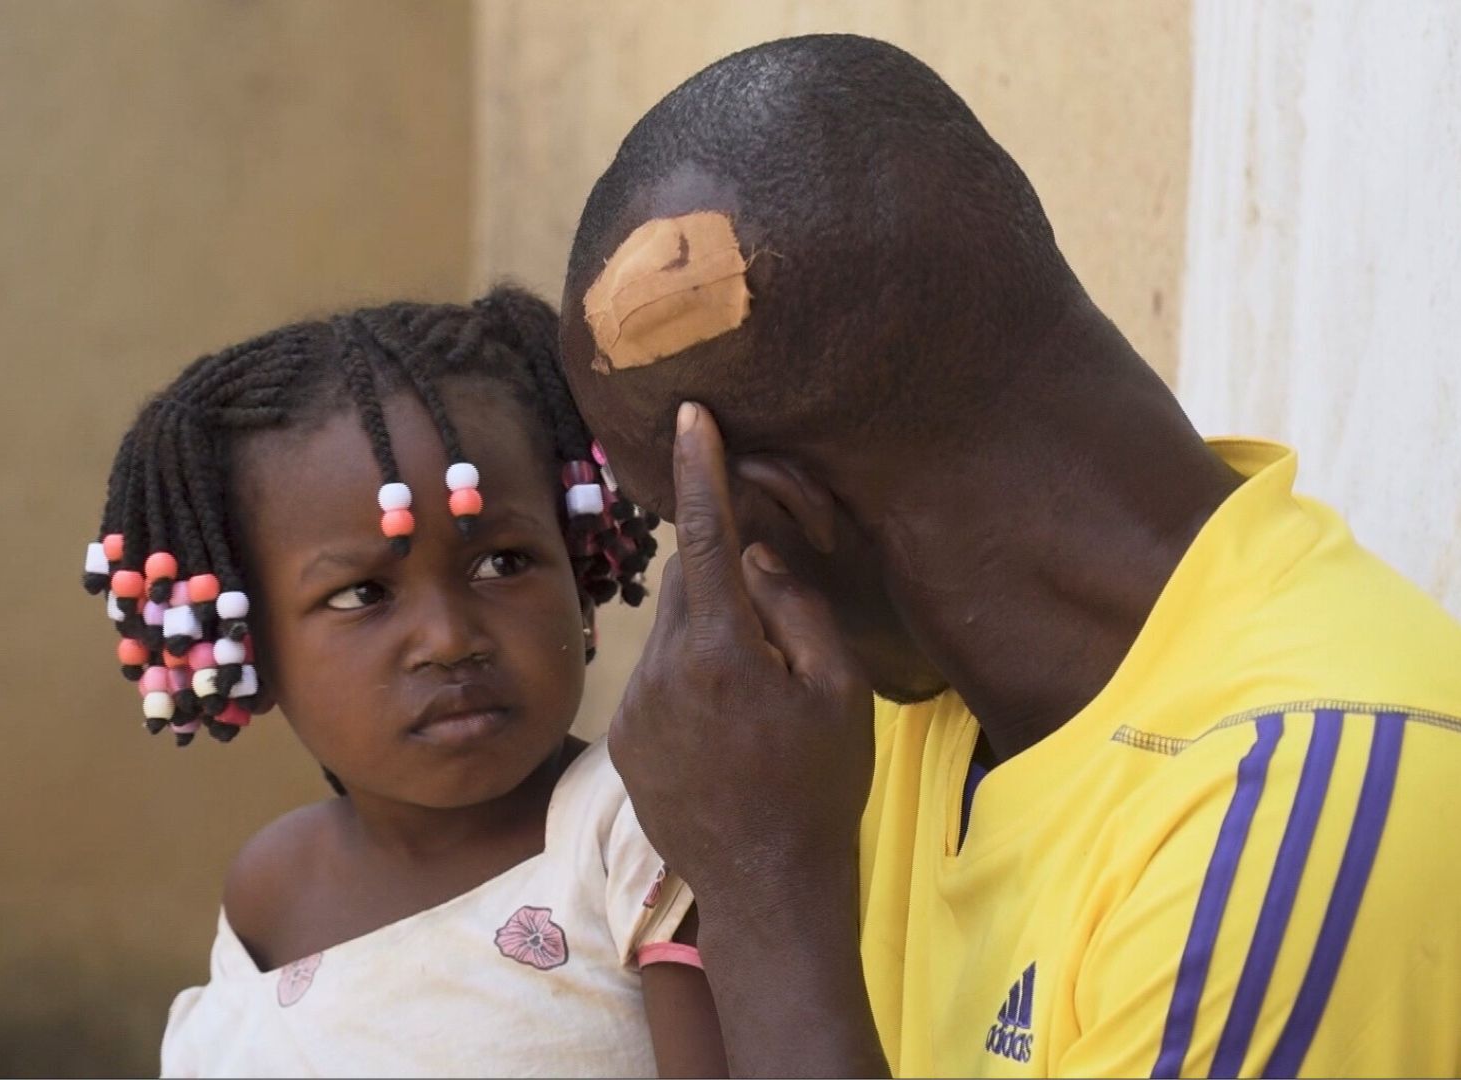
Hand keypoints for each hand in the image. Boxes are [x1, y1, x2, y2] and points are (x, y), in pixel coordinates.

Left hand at [608, 402, 874, 904]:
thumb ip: (794, 607)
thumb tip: (752, 554)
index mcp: (723, 650)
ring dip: (707, 633)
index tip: (690, 414)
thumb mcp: (839, 690)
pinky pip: (654, 677)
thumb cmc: (819, 786)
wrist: (766, 886)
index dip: (700, 469)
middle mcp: (663, 670)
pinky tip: (724, 728)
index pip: (706, 536)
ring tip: (753, 696)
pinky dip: (687, 677)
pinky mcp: (622, 737)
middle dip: (721, 573)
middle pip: (687, 580)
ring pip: (670, 631)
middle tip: (768, 619)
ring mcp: (635, 707)